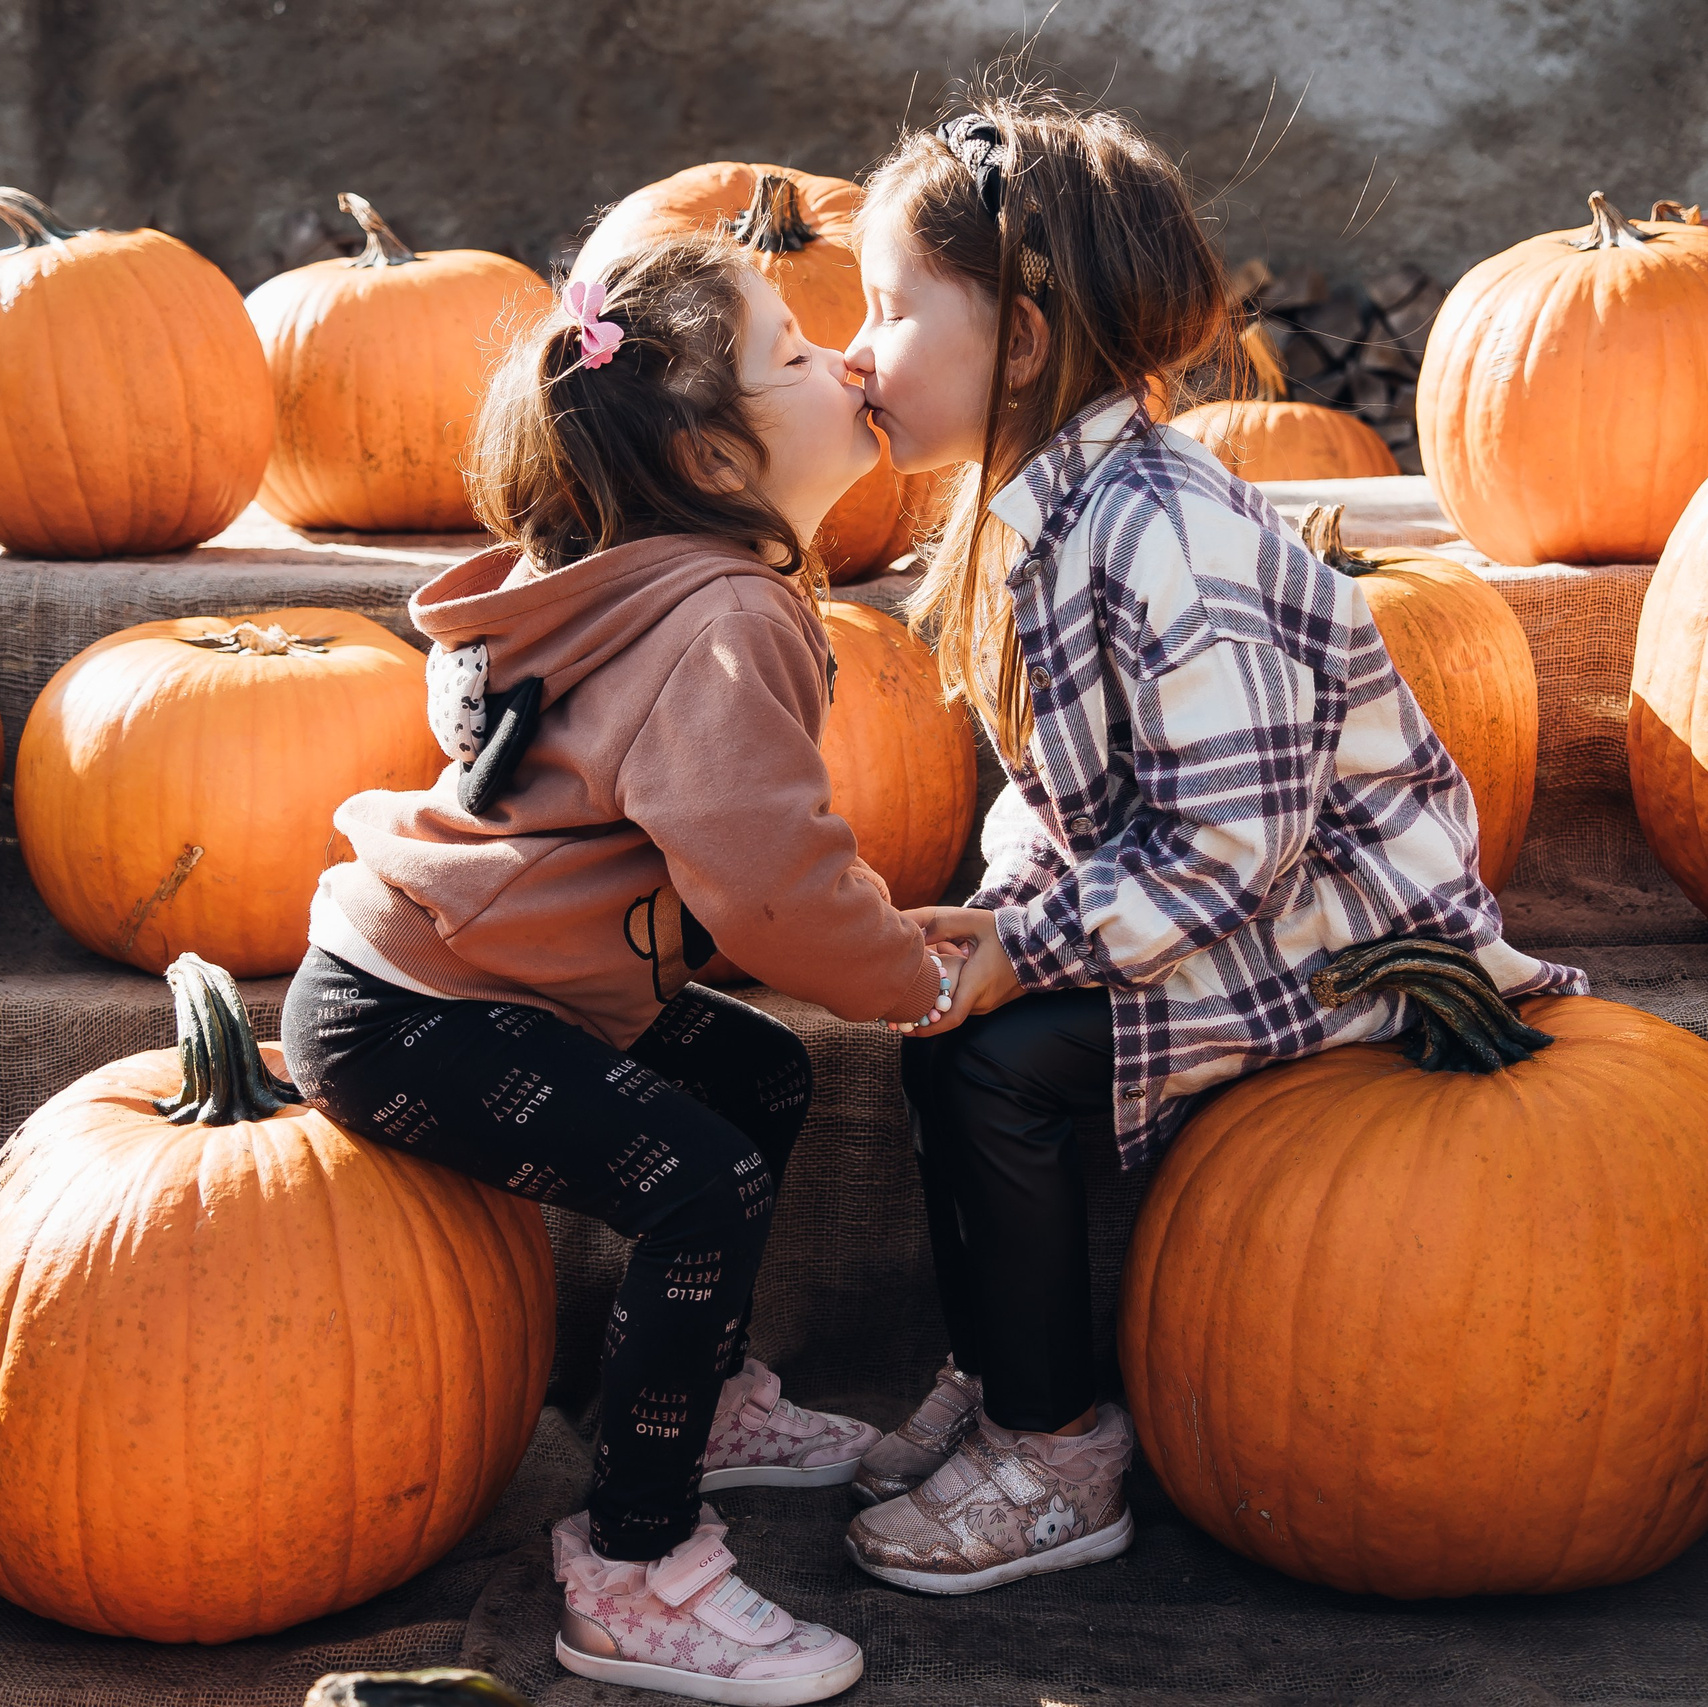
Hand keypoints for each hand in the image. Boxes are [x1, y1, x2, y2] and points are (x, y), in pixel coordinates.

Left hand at [899, 906, 1023, 1033]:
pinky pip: (966, 1004)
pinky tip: (939, 984)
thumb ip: (942, 924)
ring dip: (937, 1003)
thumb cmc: (1008, 932)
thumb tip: (913, 928)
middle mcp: (983, 1000)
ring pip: (956, 1008)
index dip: (927, 1028)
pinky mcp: (993, 1000)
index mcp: (977, 985)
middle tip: (900, 1010)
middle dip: (925, 1013)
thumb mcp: (974, 922)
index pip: (950, 1018)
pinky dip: (950, 998)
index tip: (907, 1030)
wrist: (1043, 944)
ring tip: (915, 994)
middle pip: (947, 1014)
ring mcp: (989, 1003)